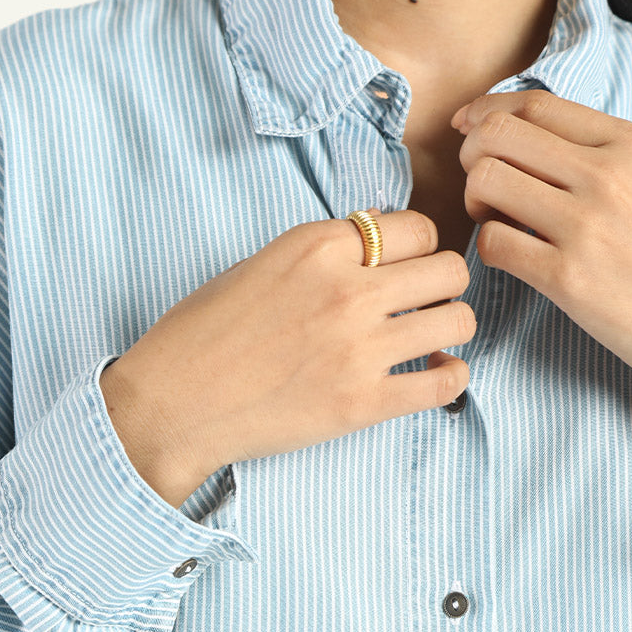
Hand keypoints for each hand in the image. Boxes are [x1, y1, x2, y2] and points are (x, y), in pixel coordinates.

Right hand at [100, 210, 474, 505]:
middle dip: (445, 284)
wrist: (173, 403)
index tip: (408, 267)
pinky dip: (452, 377)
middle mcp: (346, 289)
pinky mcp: (364, 403)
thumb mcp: (264, 262)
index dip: (420, 247)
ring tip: (430, 338)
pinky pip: (445, 383)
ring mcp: (359, 348)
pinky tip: (436, 374)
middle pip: (449, 269)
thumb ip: (325, 252)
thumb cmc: (207, 332)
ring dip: (452, 328)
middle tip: (427, 302)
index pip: (417, 228)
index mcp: (318, 245)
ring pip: (458, 320)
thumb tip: (381, 240)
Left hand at [451, 90, 631, 495]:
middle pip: (498, 134)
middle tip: (485, 187)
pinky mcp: (568, 278)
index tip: (470, 129)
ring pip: (485, 180)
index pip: (536, 104)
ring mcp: (586, 226)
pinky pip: (492, 243)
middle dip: (473, 155)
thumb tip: (528, 135)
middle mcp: (608, 175)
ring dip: (475, 201)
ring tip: (498, 222)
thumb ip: (603, 153)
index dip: (488, 112)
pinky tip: (513, 258)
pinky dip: (488, 248)